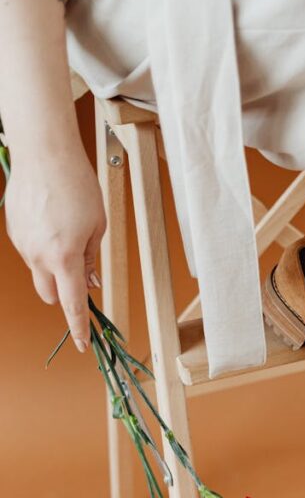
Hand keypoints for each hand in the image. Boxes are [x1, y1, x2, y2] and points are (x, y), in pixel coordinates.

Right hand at [5, 149, 106, 350]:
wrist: (44, 152)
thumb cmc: (77, 185)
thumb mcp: (97, 225)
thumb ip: (92, 258)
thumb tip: (89, 282)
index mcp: (64, 257)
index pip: (72, 304)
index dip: (78, 327)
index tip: (83, 344)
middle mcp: (38, 255)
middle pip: (49, 295)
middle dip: (64, 293)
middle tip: (80, 274)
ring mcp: (22, 244)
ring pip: (39, 271)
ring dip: (54, 265)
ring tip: (67, 230)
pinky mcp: (14, 231)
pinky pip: (31, 250)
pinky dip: (43, 246)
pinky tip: (51, 219)